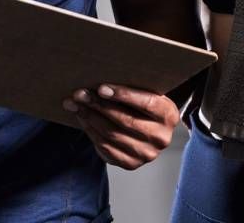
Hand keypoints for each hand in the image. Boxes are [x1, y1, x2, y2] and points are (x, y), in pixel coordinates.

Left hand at [63, 84, 179, 169]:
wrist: (149, 129)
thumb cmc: (143, 104)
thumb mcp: (147, 93)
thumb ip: (133, 87)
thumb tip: (101, 79)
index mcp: (168, 115)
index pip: (146, 103)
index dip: (123, 95)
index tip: (101, 88)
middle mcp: (160, 137)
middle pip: (125, 120)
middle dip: (99, 105)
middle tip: (80, 94)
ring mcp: (146, 154)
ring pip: (112, 134)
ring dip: (90, 118)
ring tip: (75, 104)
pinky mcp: (131, 164)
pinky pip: (106, 148)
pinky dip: (91, 131)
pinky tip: (82, 119)